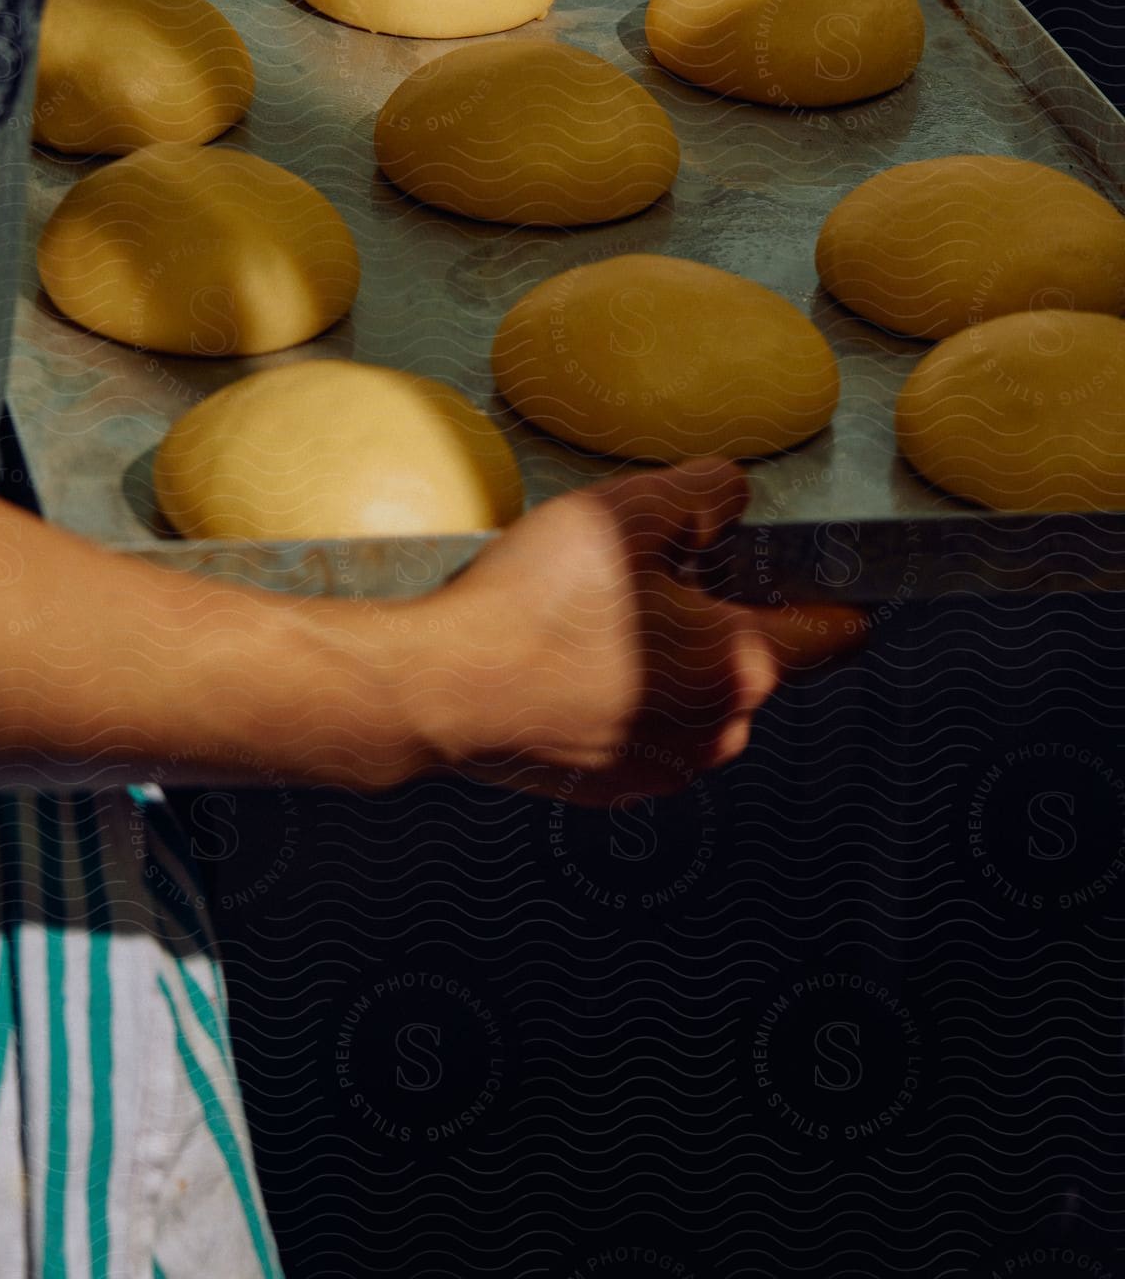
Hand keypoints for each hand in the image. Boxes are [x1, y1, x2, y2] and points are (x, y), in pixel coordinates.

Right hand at [411, 458, 866, 804]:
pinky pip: (644, 733)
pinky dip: (626, 700)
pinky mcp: (609, 787)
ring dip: (673, 664)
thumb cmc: (539, 600)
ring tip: (603, 620)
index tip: (823, 579)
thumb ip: (705, 491)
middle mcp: (718, 732)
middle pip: (754, 664)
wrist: (444, 689)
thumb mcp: (632, 508)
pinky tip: (572, 663)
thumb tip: (733, 494)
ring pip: (696, 701)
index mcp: (742, 665)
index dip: (834, 595)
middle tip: (658, 576)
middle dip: (723, 620)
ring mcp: (663, 769)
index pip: (833, 633)